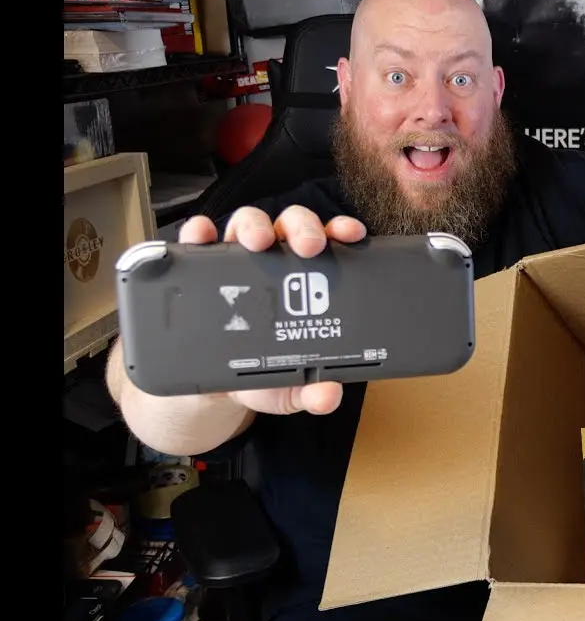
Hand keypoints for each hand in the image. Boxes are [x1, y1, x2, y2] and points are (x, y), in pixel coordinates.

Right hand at [178, 205, 367, 415]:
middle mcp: (275, 260)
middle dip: (302, 228)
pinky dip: (198, 232)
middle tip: (309, 247)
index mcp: (309, 280)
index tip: (352, 234)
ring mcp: (237, 260)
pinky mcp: (198, 267)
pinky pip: (197, 239)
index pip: (330, 244)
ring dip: (254, 226)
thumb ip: (312, 393)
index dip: (341, 231)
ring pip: (248, 223)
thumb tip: (329, 396)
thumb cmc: (264, 377)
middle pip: (291, 226)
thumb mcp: (290, 388)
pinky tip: (201, 237)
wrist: (215, 390)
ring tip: (258, 242)